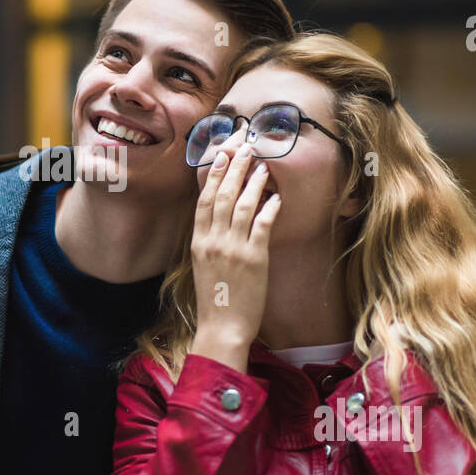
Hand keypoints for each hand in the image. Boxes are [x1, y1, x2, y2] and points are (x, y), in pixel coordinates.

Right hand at [189, 144, 280, 372]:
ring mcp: (233, 248)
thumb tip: (221, 218)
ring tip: (263, 166)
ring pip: (243, 205)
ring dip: (254, 182)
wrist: (222, 327)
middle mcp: (213, 241)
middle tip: (244, 147)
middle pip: (223, 196)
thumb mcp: (204, 265)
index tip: (221, 154)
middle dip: (234, 168)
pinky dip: (269, 208)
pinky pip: (262, 225)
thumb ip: (210, 241)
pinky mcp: (253, 259)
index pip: (204, 200)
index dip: (213, 174)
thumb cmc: (216, 300)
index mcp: (199, 241)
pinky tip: (276, 197)